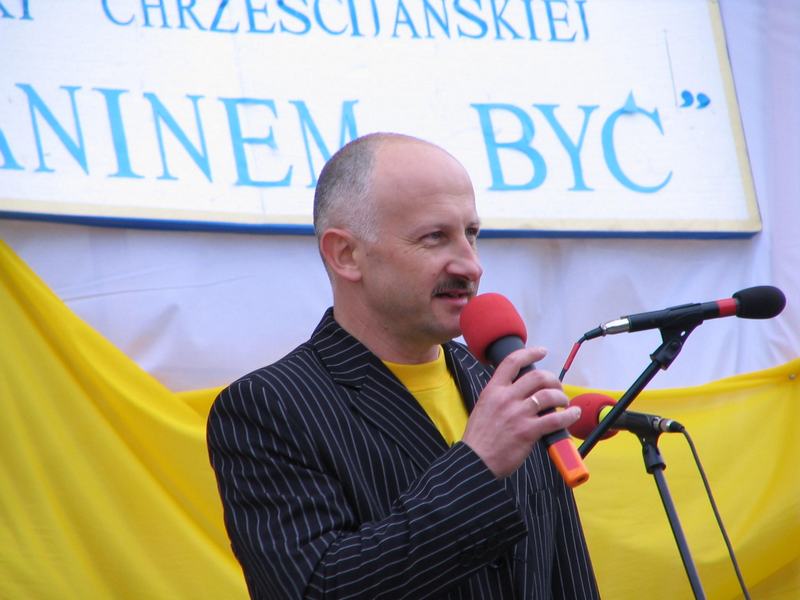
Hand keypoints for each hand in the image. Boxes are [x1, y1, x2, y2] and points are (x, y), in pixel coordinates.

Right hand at [462, 347, 580, 478]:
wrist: (475, 461)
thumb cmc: (478, 438)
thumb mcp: (483, 407)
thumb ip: (499, 397)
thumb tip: (519, 392)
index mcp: (493, 390)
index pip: (513, 362)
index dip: (530, 353)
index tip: (541, 351)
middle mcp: (507, 398)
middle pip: (537, 376)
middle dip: (553, 379)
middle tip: (557, 385)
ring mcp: (518, 414)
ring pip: (549, 395)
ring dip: (562, 396)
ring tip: (564, 402)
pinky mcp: (529, 431)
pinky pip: (555, 419)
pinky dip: (569, 415)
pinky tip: (573, 414)